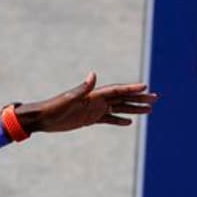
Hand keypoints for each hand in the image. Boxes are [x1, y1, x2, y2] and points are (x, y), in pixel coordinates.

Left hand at [16, 73, 157, 133]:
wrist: (41, 118)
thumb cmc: (52, 108)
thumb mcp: (68, 99)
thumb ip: (82, 88)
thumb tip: (93, 74)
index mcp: (93, 95)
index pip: (117, 90)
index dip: (131, 89)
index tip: (146, 87)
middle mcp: (96, 100)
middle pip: (122, 98)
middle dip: (138, 98)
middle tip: (155, 98)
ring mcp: (93, 110)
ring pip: (118, 108)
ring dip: (133, 108)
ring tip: (149, 110)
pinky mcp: (89, 119)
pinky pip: (108, 119)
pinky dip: (118, 120)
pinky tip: (129, 122)